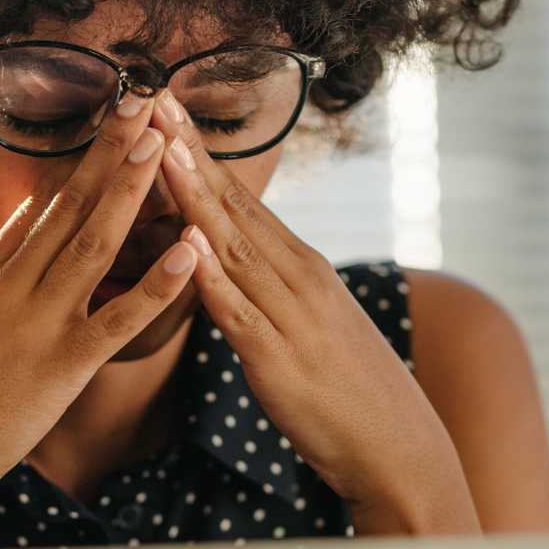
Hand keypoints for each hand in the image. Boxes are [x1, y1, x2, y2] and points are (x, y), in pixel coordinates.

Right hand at [0, 90, 200, 543]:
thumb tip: (20, 227)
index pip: (42, 210)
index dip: (81, 163)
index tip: (112, 121)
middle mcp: (11, 289)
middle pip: (69, 208)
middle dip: (110, 153)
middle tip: (145, 103)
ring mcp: (36, 324)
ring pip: (93, 244)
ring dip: (131, 191)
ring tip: (162, 145)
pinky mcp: (60, 367)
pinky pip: (119, 319)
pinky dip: (158, 284)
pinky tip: (191, 252)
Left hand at [146, 89, 477, 529]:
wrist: (398, 450)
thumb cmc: (349, 394)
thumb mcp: (310, 326)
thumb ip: (271, 291)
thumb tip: (232, 264)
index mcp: (302, 268)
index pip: (241, 200)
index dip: (199, 153)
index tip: (165, 108)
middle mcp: (299, 279)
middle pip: (233, 206)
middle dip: (188, 152)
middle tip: (151, 98)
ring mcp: (291, 316)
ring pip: (232, 246)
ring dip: (194, 196)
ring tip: (160, 150)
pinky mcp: (279, 361)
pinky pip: (240, 313)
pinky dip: (212, 278)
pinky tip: (187, 247)